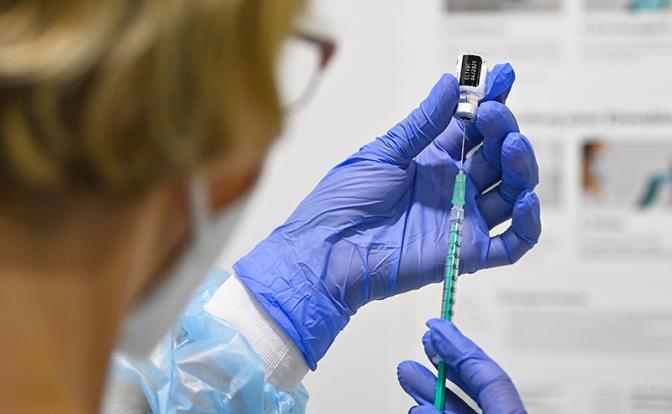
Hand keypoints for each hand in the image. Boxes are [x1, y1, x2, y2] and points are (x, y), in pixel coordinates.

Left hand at [235, 64, 540, 367]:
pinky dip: (529, 222)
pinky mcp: (469, 252)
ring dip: (520, 166)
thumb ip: (423, 123)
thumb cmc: (346, 200)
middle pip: (496, 156)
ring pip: (511, 192)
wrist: (329, 250)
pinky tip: (526, 198)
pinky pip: (513, 242)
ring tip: (510, 144)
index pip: (472, 127)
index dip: (491, 103)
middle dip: (502, 130)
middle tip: (493, 115)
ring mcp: (464, 219)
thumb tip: (451, 83)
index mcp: (432, 159)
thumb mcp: (385, 152)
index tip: (503, 77)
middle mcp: (453, 186)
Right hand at [397, 319, 526, 413]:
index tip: (437, 327)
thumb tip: (422, 408)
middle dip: (445, 362)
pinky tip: (420, 406)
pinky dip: (437, 411)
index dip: (460, 348)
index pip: (490, 376)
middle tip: (426, 340)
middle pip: (478, 385)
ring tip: (408, 372)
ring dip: (432, 388)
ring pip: (463, 405)